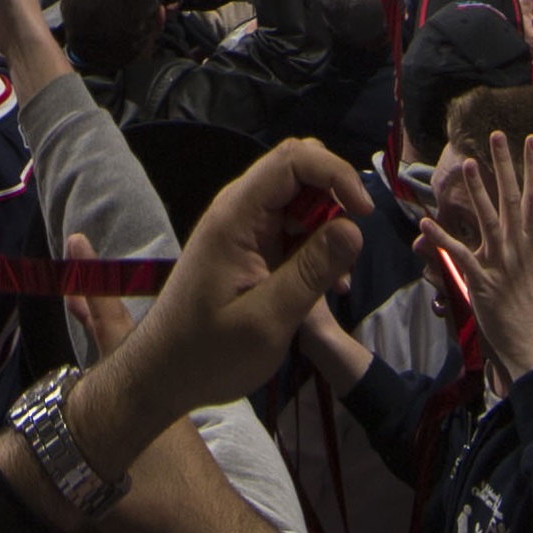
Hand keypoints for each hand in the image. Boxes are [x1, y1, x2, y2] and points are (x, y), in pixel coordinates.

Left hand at [73, 140, 369, 473]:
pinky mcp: (252, 249)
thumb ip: (310, 271)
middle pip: (300, 173)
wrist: (167, 372)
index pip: (292, 160)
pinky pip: (294, 231)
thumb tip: (354, 227)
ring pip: (301, 203)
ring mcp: (245, 229)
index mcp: (236, 216)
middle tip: (348, 255)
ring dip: (330, 233)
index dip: (336, 174)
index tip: (365, 215)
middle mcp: (240, 211)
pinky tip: (327, 289)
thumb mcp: (268, 319)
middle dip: (336, 203)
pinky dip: (318, 251)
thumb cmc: (210, 353)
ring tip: (336, 285)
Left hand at [431, 129, 532, 384]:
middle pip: (510, 198)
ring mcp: (498, 261)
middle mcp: (517, 246)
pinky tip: (426, 221)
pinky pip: (457, 254)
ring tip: (466, 163)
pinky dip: (441, 238)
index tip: (532, 139)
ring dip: (476, 191)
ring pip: (485, 218)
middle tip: (497, 135)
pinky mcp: (479, 278)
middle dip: (504, 165)